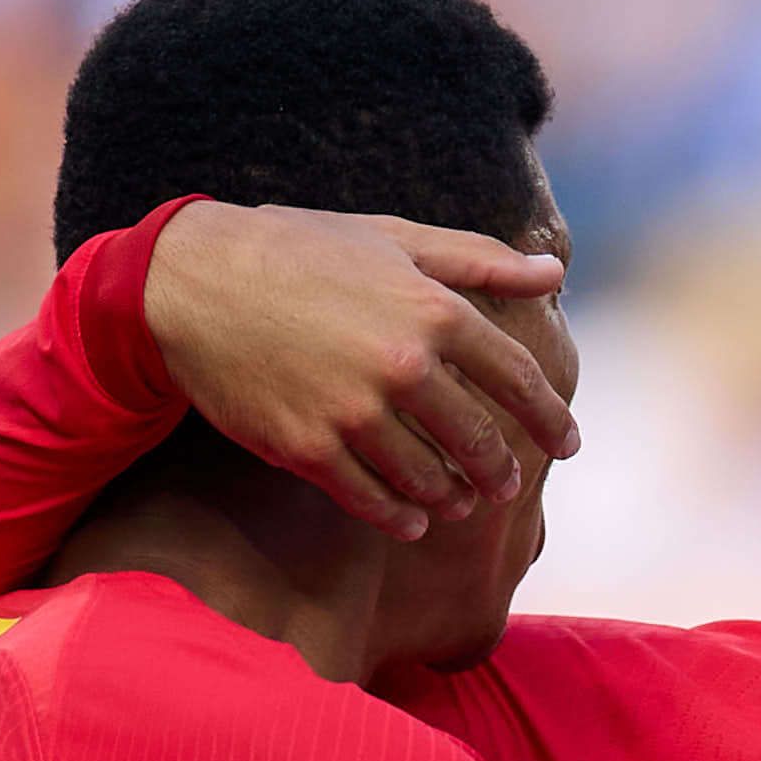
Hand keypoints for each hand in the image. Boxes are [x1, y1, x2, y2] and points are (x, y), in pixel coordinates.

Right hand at [141, 200, 578, 541]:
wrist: (192, 281)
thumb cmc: (297, 251)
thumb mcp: (391, 239)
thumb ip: (477, 260)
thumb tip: (555, 271)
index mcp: (430, 310)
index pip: (516, 377)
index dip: (550, 417)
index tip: (567, 443)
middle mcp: (401, 365)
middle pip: (478, 439)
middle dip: (500, 469)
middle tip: (506, 483)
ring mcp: (355, 413)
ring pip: (429, 477)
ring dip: (452, 496)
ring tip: (458, 501)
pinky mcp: (310, 448)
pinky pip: (372, 500)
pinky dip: (400, 517)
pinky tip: (412, 521)